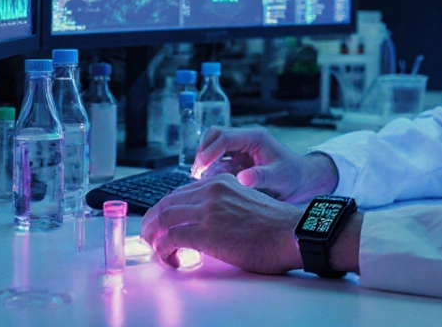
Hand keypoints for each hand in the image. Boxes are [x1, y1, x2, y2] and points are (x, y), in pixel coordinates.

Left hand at [140, 173, 302, 273]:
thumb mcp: (245, 203)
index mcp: (221, 183)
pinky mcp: (206, 231)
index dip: (166, 210)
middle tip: (150, 238)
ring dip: (154, 237)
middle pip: (166, 202)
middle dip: (152, 222)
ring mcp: (207, 209)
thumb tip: (207, 224)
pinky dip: (164, 250)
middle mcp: (211, 190)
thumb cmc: (275, 226)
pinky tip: (171, 259)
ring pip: (162, 218)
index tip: (162, 223)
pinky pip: (170, 238)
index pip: (180, 192)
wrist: (292, 233)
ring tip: (157, 250)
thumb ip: (224, 206)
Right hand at [192, 126, 337, 203]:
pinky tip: (209, 183)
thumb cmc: (293, 177)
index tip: (200, 168)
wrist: (301, 181)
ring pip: (213, 146)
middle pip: (215, 136)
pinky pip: (218, 159)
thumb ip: (260, 177)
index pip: (225, 137)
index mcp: (255, 137)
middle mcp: (246, 139)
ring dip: (205, 161)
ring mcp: (240, 147)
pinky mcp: (238, 158)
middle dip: (203, 153)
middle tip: (196, 174)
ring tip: (200, 180)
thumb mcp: (279, 178)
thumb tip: (241, 179)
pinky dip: (211, 169)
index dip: (210, 151)